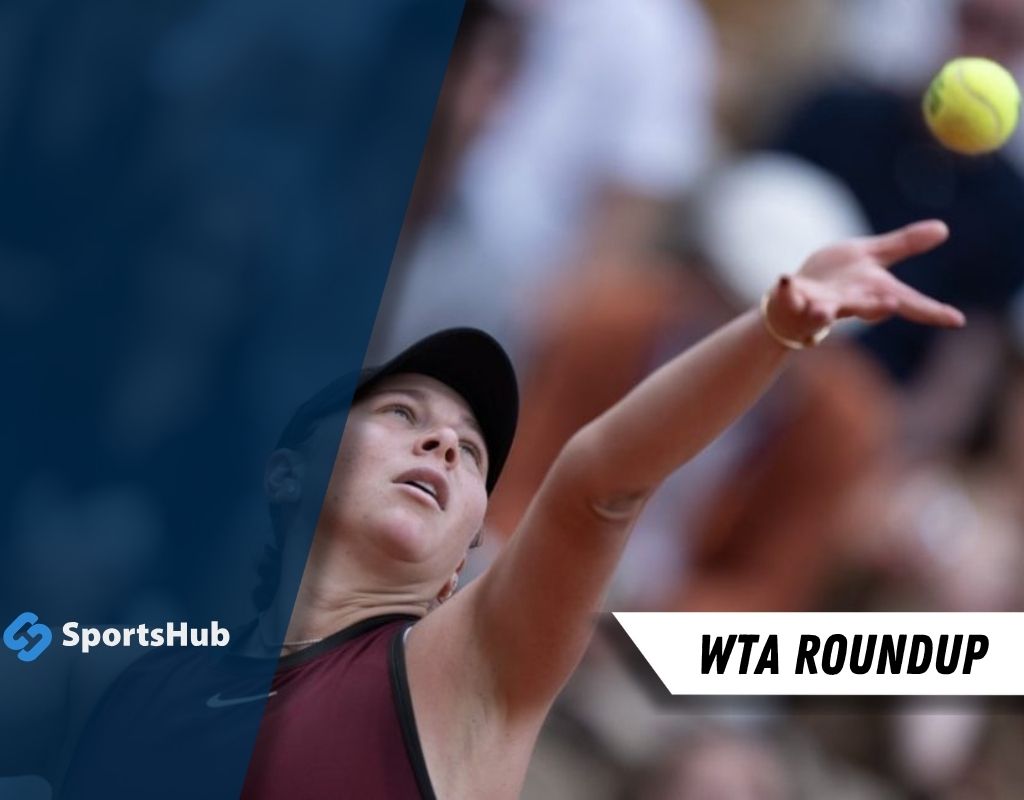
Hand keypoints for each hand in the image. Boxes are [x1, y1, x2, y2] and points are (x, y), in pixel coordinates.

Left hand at [763, 220, 965, 346]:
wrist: (794, 302)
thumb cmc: (836, 281)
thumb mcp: (870, 258)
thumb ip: (903, 245)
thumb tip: (943, 228)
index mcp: (872, 292)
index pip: (907, 302)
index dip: (931, 311)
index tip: (957, 320)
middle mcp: (848, 303)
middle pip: (865, 308)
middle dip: (875, 307)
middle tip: (889, 304)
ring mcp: (819, 305)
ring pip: (824, 311)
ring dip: (824, 310)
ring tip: (822, 309)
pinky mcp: (793, 300)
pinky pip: (787, 295)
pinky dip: (786, 290)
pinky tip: (784, 280)